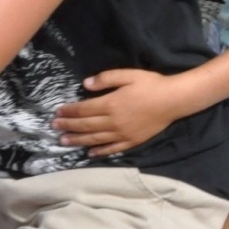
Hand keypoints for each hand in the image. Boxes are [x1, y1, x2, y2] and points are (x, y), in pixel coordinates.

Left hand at [53, 69, 180, 156]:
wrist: (174, 100)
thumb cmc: (152, 84)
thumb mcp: (129, 75)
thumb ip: (106, 78)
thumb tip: (85, 84)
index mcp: (111, 104)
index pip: (84, 109)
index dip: (69, 111)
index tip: (57, 112)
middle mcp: (113, 121)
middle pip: (86, 125)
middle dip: (68, 125)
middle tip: (54, 127)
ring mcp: (122, 134)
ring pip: (94, 139)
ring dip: (77, 140)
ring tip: (63, 141)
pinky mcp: (131, 141)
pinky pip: (112, 148)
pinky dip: (99, 151)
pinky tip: (89, 153)